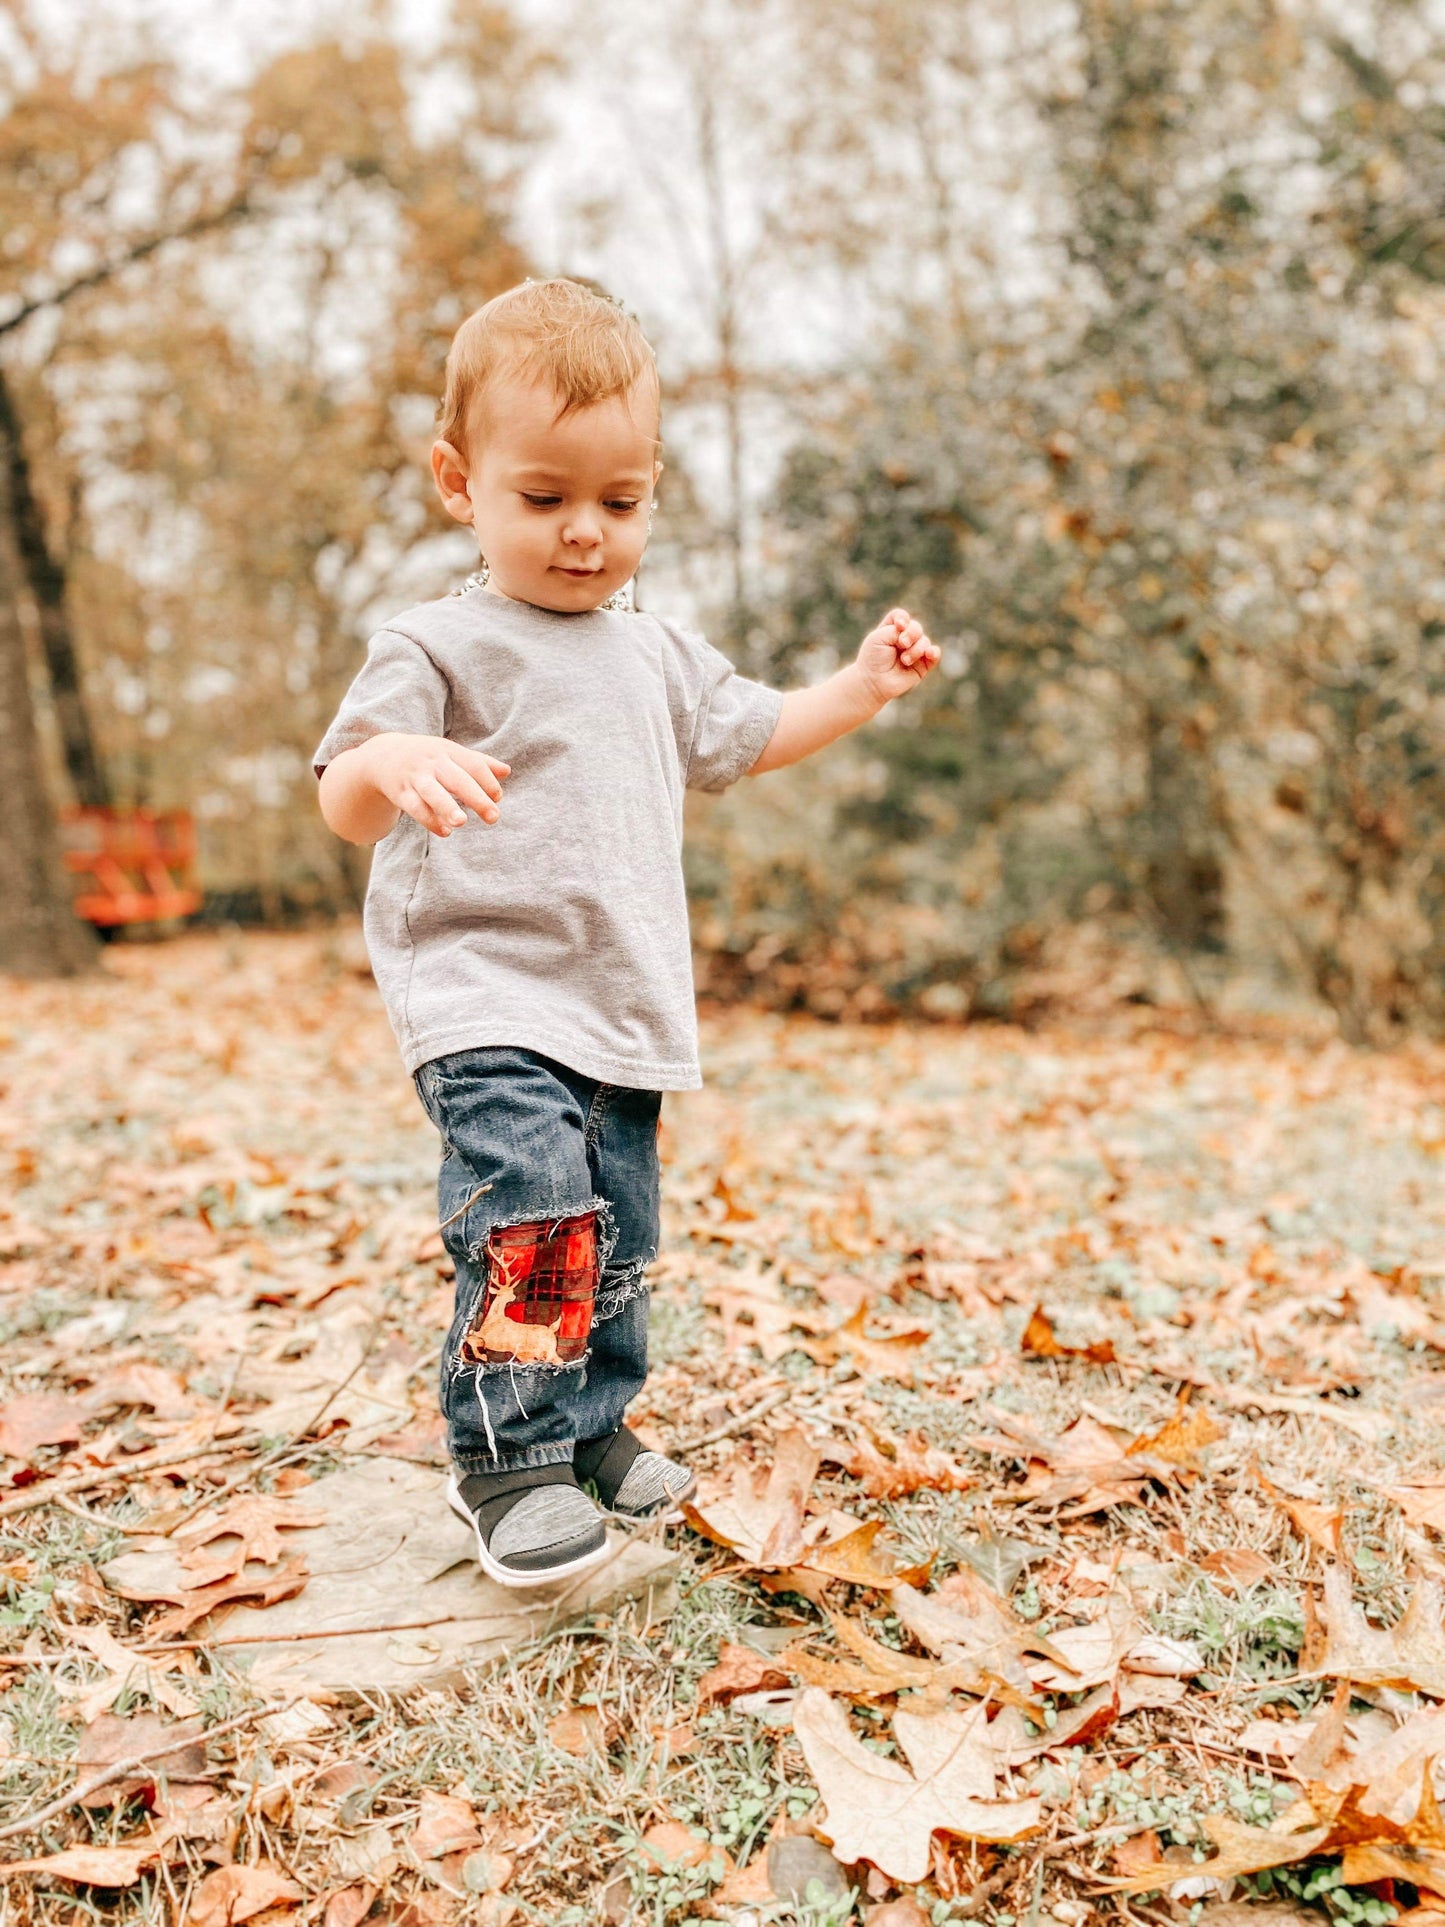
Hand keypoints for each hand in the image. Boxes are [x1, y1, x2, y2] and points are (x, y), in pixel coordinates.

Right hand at [360, 733, 509, 836]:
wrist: (383, 755)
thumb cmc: (427, 757)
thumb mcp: (450, 753)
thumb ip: (478, 763)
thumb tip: (507, 771)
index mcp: (448, 751)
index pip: (473, 765)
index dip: (487, 781)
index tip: (498, 798)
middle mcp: (432, 762)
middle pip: (457, 779)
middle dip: (476, 798)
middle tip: (494, 817)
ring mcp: (415, 778)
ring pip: (432, 792)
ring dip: (446, 807)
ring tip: (461, 822)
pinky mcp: (400, 793)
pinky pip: (415, 808)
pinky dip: (430, 821)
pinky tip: (445, 832)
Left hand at [856, 607, 940, 704]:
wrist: (873, 682)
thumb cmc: (873, 659)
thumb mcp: (878, 638)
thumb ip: (896, 630)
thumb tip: (915, 636)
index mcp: (891, 630)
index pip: (902, 616)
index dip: (902, 618)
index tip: (899, 626)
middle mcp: (904, 638)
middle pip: (916, 627)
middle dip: (911, 634)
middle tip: (902, 644)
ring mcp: (914, 651)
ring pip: (924, 641)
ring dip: (915, 649)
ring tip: (904, 660)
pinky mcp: (922, 664)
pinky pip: (934, 654)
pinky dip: (934, 652)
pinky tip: (929, 653)